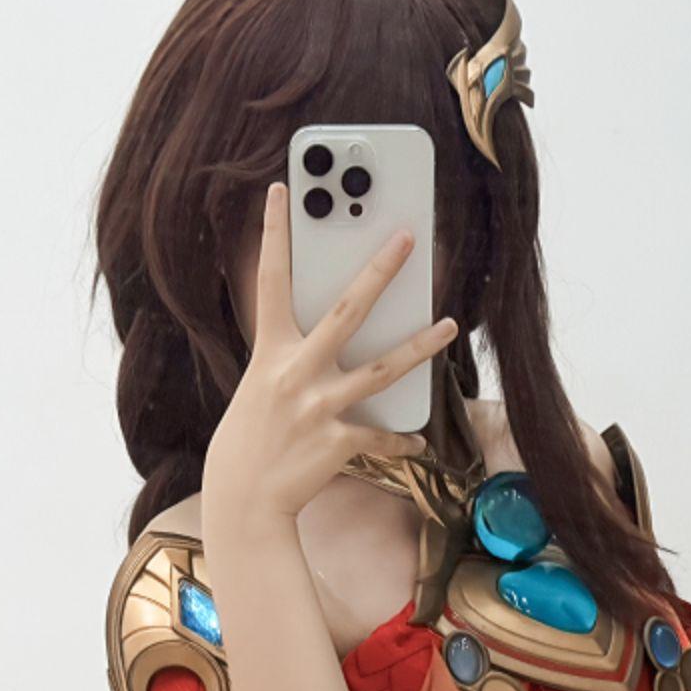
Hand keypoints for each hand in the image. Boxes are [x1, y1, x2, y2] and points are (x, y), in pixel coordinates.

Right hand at [202, 183, 454, 537]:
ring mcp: (317, 407)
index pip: (270, 281)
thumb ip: (295, 359)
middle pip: (347, 310)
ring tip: (448, 325)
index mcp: (269, 352)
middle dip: (380, 271)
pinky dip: (401, 440)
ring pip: (381, 369)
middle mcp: (294, 372)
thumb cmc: (252, 439)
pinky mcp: (337, 443)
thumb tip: (337, 338)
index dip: (274, 234)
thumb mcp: (261, 387)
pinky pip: (381, 437)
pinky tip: (418, 438)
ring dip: (420, 347)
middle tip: (409, 237)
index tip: (281, 191)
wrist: (243, 500)